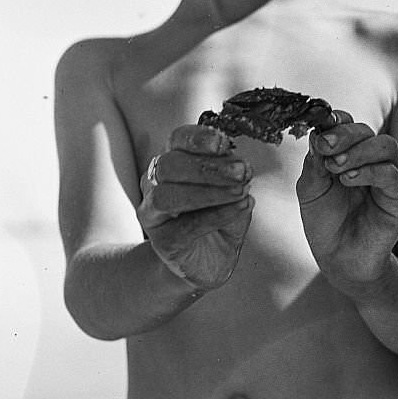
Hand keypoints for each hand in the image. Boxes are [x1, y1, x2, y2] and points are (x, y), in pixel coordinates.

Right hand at [137, 125, 253, 290]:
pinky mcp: (162, 241)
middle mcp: (156, 183)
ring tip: (242, 191)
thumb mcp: (233, 187)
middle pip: (170, 165)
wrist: (210, 260)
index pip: (178, 139)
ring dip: (209, 191)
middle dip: (209, 167)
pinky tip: (241, 208)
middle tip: (243, 172)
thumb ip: (233, 172)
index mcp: (175, 160)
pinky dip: (217, 214)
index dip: (198, 138)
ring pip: (167, 195)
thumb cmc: (222, 215)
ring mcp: (154, 213)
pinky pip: (184, 226)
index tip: (223, 143)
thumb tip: (240, 164)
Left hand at [297, 113, 397, 288]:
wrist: (339, 260)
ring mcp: (390, 178)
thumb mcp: (311, 190)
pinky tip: (348, 180)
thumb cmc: (326, 223)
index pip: (350, 125)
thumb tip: (316, 134)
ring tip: (336, 167)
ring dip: (358, 151)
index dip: (336, 122)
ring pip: (386, 146)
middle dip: (344, 135)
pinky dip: (369, 171)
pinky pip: (391, 174)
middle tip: (325, 147)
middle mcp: (373, 161)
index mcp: (351, 155)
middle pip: (367, 131)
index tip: (319, 130)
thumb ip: (314, 163)